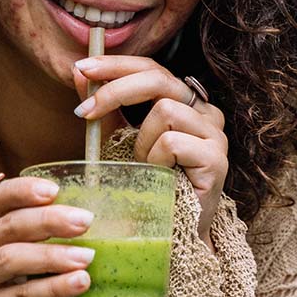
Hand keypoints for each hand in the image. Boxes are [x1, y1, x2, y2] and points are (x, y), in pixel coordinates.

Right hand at [0, 177, 94, 296]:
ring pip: (11, 259)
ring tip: (87, 257)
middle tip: (85, 221)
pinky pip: (21, 296)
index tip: (54, 190)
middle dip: (49, 220)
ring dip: (53, 255)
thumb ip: (49, 239)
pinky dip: (53, 288)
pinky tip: (78, 283)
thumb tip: (103, 221)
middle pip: (9, 226)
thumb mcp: (32, 263)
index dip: (23, 190)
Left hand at [72, 56, 227, 250]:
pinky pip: (172, 142)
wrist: (170, 232)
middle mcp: (205, 111)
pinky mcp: (217, 158)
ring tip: (144, 167)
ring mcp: (215, 134)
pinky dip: (155, 160)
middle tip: (85, 112)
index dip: (117, 64)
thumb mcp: (118, 137)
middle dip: (115, 90)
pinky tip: (159, 177)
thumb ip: (103, 105)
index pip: (152, 67)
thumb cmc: (146, 183)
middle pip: (159, 78)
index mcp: (184, 101)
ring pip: (164, 110)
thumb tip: (79, 71)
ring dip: (141, 141)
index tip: (83, 67)